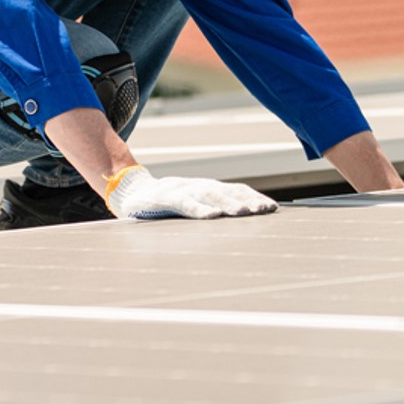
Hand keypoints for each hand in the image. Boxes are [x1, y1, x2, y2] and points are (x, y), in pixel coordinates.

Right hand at [106, 166, 276, 219]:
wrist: (130, 192)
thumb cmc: (166, 203)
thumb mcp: (192, 204)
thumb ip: (212, 208)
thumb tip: (243, 218)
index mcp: (207, 188)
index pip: (236, 190)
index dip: (254, 197)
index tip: (273, 208)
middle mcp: (197, 186)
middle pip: (227, 191)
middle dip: (247, 200)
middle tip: (265, 211)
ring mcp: (181, 190)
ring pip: (208, 195)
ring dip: (228, 203)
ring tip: (243, 213)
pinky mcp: (163, 199)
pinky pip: (184, 203)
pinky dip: (199, 209)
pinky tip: (211, 216)